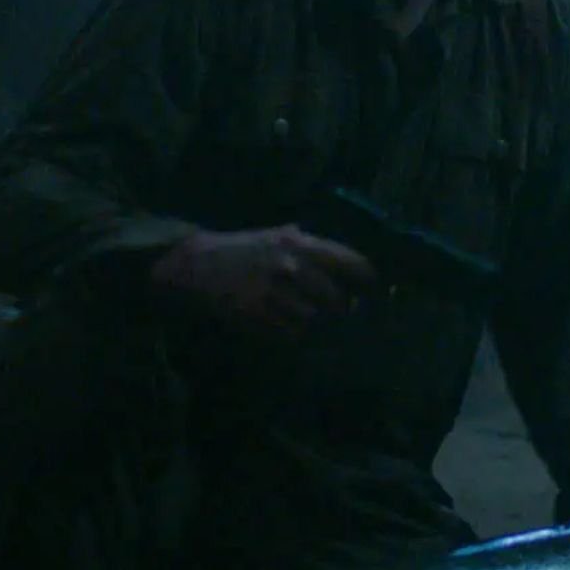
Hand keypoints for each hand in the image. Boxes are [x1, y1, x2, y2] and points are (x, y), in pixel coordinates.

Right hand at [149, 225, 376, 332]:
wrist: (196, 263)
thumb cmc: (243, 249)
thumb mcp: (278, 236)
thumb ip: (311, 247)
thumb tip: (349, 269)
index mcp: (300, 244)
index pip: (351, 263)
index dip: (367, 280)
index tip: (373, 290)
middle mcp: (291, 266)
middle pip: (338, 300)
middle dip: (341, 309)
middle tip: (342, 312)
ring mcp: (274, 293)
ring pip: (314, 320)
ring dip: (316, 323)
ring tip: (309, 318)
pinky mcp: (257, 315)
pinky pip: (290, 333)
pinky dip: (293, 333)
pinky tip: (288, 326)